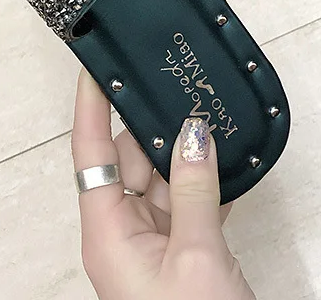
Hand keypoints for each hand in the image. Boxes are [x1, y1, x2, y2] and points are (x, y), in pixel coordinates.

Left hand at [72, 69, 255, 299]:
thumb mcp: (195, 255)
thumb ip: (194, 187)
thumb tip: (195, 130)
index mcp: (107, 232)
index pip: (90, 152)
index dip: (90, 105)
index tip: (96, 65)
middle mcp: (124, 232)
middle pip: (132, 159)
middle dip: (158, 125)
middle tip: (182, 85)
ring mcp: (153, 242)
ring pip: (165, 177)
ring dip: (189, 153)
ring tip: (212, 115)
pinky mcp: (181, 251)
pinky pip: (189, 201)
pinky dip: (208, 181)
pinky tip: (230, 159)